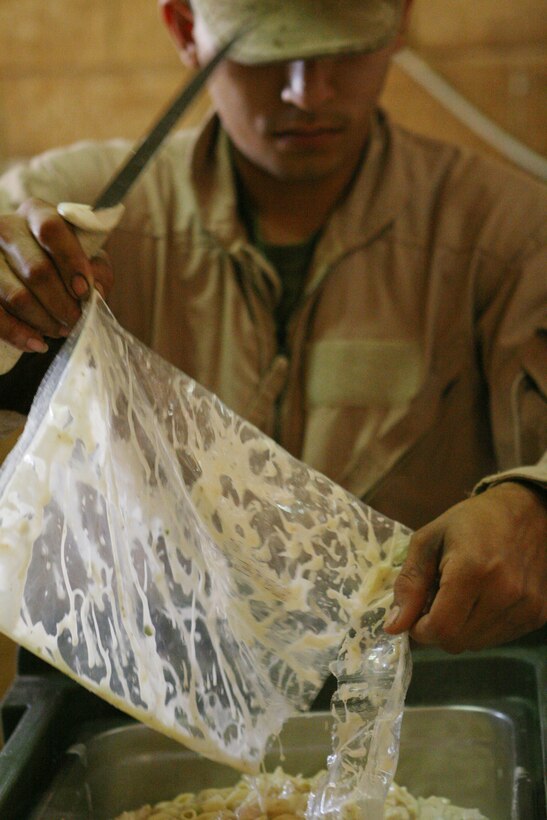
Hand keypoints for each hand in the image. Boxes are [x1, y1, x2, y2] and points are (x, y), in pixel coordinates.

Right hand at [0, 197, 112, 352]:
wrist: (30, 277)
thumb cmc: (65, 266)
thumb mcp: (87, 262)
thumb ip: (98, 272)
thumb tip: (95, 290)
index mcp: (37, 214)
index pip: (52, 230)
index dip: (71, 262)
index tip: (84, 291)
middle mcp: (7, 229)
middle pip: (36, 270)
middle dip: (62, 304)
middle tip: (76, 321)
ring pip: (17, 296)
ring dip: (45, 321)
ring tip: (61, 331)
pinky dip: (18, 334)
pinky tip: (37, 344)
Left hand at [384, 482, 546, 651]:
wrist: (528, 511)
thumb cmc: (471, 521)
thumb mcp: (428, 540)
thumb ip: (410, 583)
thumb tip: (394, 626)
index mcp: (473, 570)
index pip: (441, 630)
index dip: (420, 629)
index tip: (416, 613)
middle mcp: (505, 593)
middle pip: (456, 642)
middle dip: (438, 628)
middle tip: (438, 598)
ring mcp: (527, 606)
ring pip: (476, 644)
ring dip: (461, 628)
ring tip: (462, 595)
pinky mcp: (539, 614)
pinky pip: (498, 638)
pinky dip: (482, 626)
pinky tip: (483, 599)